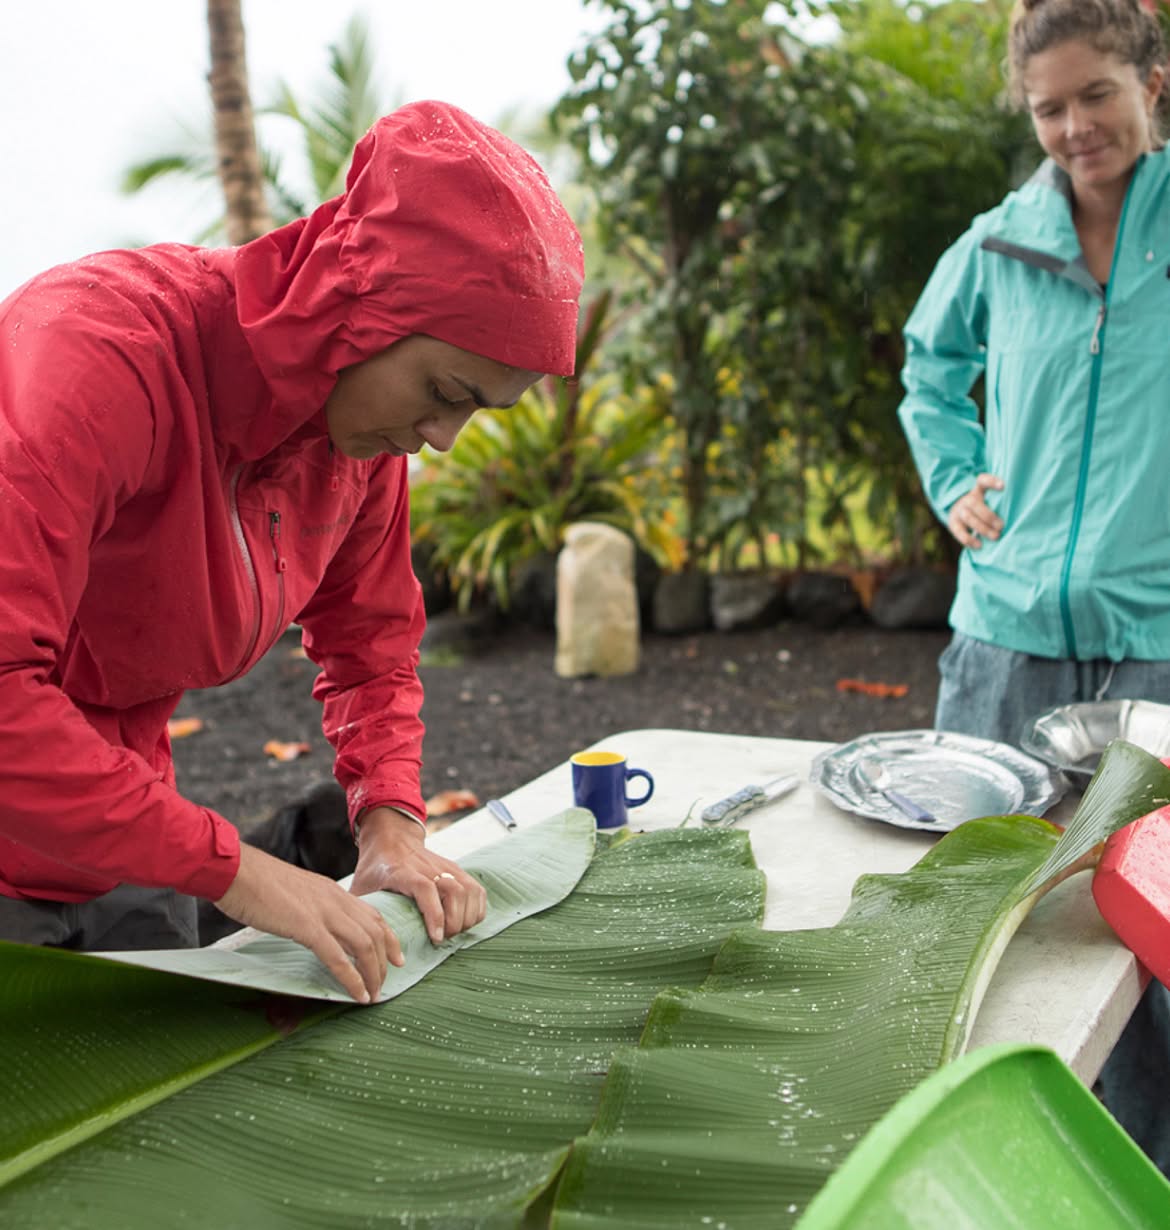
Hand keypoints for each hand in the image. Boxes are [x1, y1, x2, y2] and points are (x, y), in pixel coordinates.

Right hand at [214, 844, 401, 1003]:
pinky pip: (337, 956)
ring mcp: (322, 911)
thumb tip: (311, 927)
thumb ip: (309, 907)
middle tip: (386, 984)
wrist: (235, 869)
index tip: (397, 957)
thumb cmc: (255, 882)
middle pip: (374, 931)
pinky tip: (357, 994)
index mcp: (331, 891)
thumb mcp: (293, 892)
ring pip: (364, 945)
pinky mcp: (306, 926)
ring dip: (373, 973)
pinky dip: (352, 978)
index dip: (388, 937)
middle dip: (385, 961)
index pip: (372, 914)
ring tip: (373, 995)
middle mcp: (334, 899)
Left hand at [350, 806, 487, 944]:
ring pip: (468, 889)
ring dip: (466, 916)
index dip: (434, 914)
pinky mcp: (456, 869)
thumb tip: (358, 945)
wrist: (391, 837)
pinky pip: (476, 888)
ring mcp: (444, 866)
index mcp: (401, 872)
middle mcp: (426, 867)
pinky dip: (477, 908)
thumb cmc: (374, 868)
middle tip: (442, 939)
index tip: (436, 937)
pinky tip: (466, 921)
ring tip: (453, 932)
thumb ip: (360, 913)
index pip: (424, 888)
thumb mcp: (360, 888)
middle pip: (453, 891)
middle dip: (454, 921)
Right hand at [947, 473, 1004, 548]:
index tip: (1003, 487)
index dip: (991, 482)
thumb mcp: (990, 501)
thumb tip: (1019, 515)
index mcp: (978, 491)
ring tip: (996, 537)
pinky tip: (980, 545)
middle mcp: (966, 499)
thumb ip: (1000, 504)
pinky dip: (969, 539)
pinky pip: (959, 532)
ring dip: (983, 528)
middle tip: (1001, 526)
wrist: (958, 513)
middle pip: (974, 504)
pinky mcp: (953, 524)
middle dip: (989, 516)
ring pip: (968, 518)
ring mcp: (958, 512)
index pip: (982, 481)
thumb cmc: (983, 509)